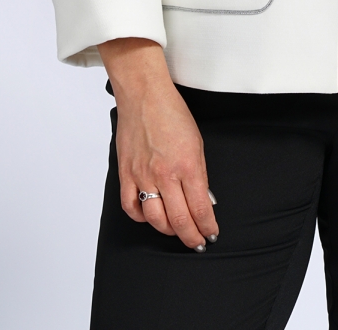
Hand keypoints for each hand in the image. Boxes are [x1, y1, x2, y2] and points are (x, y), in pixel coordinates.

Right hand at [98, 38, 218, 250]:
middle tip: (199, 243)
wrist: (144, 95)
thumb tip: (204, 198)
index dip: (208, 227)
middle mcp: (165, 175)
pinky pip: (131, 207)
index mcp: (187, 165)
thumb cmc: (172, 113)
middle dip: (192, 237)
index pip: (201, 208)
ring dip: (169, 232)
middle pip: (179, 221)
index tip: (212, 234)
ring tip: (177, 232)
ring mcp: (143, 176)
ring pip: (155, 220)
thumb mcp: (197, 142)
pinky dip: (141, 218)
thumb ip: (199, 173)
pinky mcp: (125, 174)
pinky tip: (150, 217)